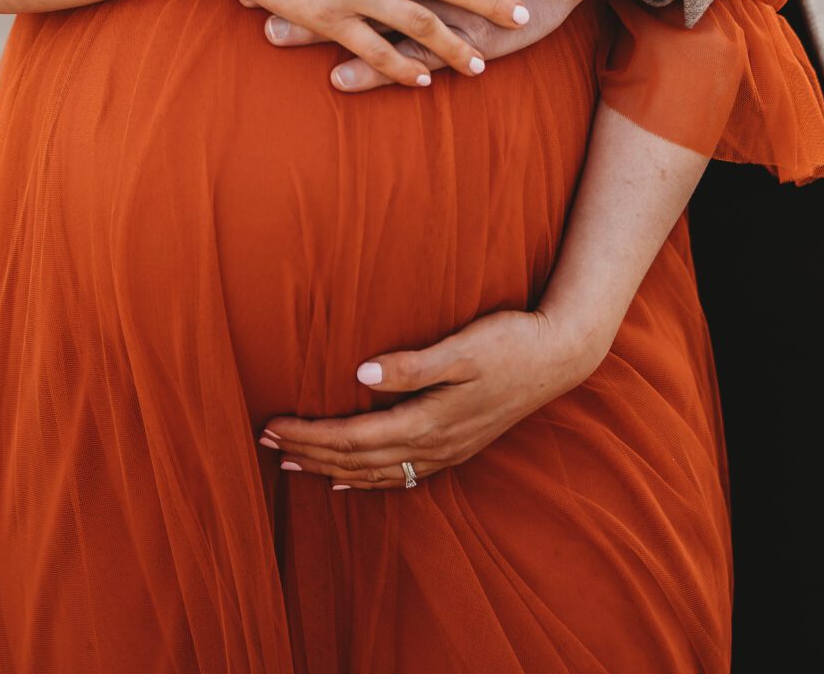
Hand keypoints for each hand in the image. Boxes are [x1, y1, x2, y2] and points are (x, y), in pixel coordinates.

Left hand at [259, 305, 601, 487]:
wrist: (559, 357)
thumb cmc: (510, 341)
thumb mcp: (462, 346)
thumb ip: (412, 364)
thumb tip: (360, 373)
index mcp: (428, 420)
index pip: (352, 437)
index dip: (309, 435)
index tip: (271, 425)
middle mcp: (432, 446)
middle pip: (355, 460)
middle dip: (308, 453)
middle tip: (264, 443)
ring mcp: (444, 452)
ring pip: (373, 473)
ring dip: (328, 468)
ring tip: (290, 462)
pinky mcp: (454, 447)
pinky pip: (397, 476)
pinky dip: (364, 480)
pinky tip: (345, 481)